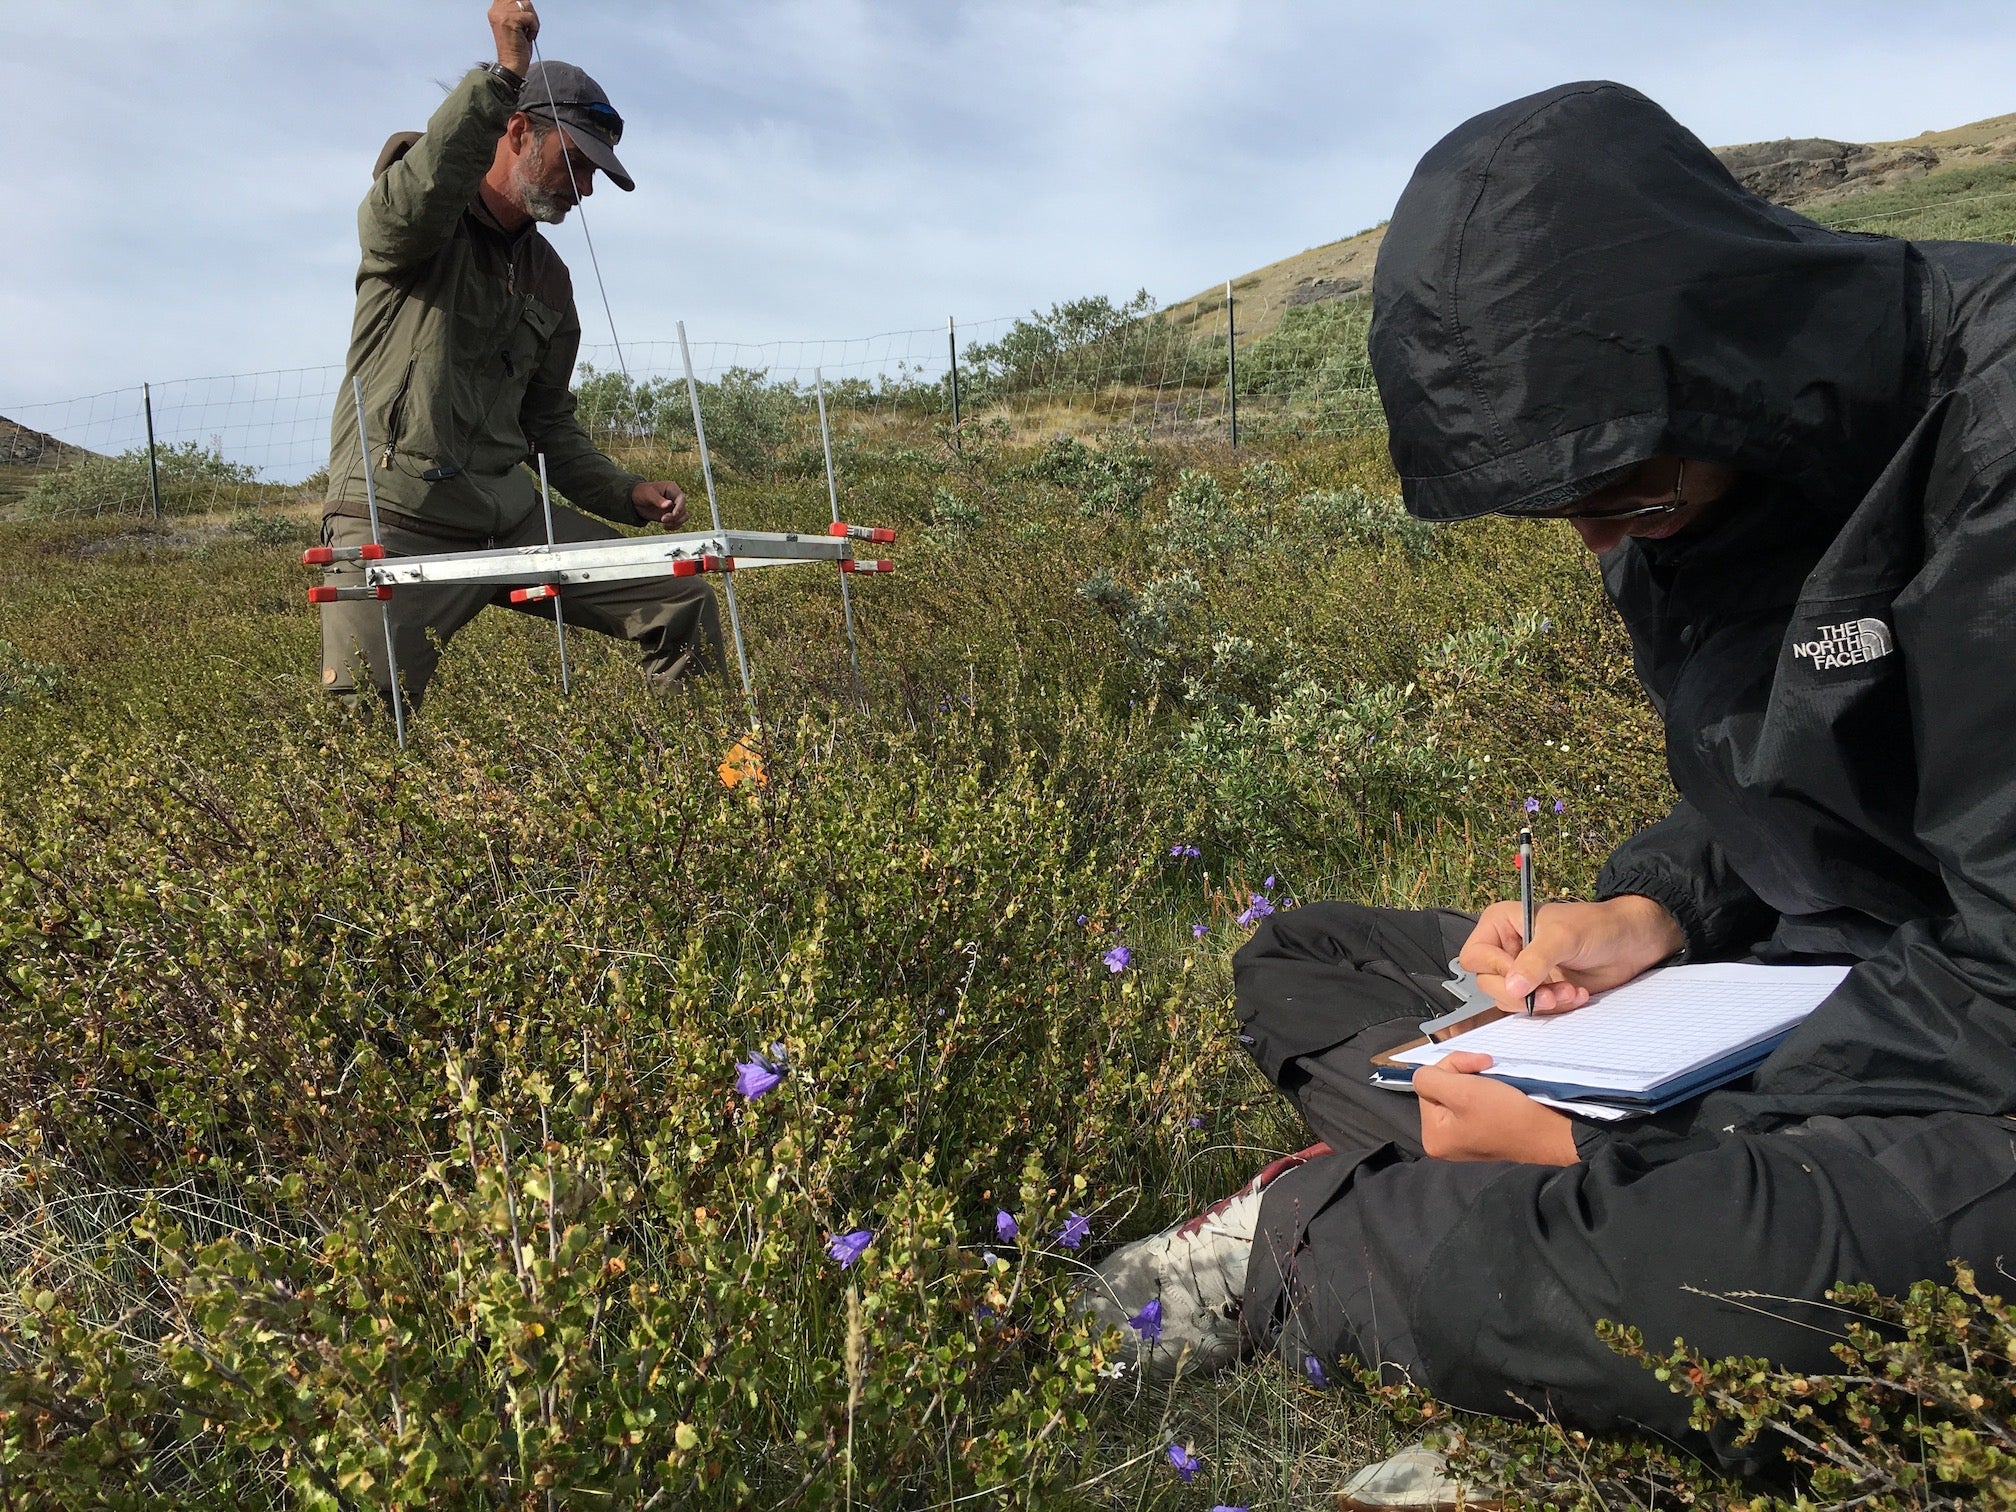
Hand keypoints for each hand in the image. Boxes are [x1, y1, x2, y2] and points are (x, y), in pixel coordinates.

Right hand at [488, 0, 538, 75]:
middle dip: (529, 12)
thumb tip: (526, 3)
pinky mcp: (510, 20)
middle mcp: (496, 9)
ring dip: (532, 21)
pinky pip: (530, 17)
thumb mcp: (514, 25)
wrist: (512, 64)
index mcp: (495, 10)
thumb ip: (516, 12)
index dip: (520, 3)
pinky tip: (527, 37)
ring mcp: (502, 14)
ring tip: (526, 33)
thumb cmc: (516, 48)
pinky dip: (533, 28)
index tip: (525, 17)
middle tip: (527, 28)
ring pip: (527, 5)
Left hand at [632, 479, 689, 528]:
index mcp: (672, 489)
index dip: (680, 507)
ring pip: (683, 517)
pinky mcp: (671, 515)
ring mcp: (674, 507)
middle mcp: (675, 498)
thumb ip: (659, 500)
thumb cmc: (641, 492)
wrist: (635, 500)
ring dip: (676, 522)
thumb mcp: (649, 494)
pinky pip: (678, 522)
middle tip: (663, 519)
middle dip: (675, 517)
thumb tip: (669, 504)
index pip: (681, 499)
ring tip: (664, 524)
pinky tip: (664, 526)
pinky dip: (674, 526)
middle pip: (683, 509)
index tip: (673, 514)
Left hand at [1415, 1052, 1577, 1163]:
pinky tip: (1498, 1087)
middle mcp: (1444, 1141)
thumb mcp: (1461, 1091)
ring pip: (1457, 1092)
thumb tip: (1423, 1075)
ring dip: (1474, 1078)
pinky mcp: (1482, 1132)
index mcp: (1433, 1137)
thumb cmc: (1506, 1113)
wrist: (1550, 1132)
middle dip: (1462, 1073)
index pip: (1427, 1084)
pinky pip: (1472, 1103)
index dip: (1451, 1068)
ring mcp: (1463, 1138)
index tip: (1479, 1064)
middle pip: (1441, 1089)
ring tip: (1494, 1077)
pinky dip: (1484, 1089)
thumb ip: (1431, 1079)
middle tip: (1487, 1065)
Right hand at [1458, 894, 1685, 1015]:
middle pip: (1489, 983)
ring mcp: (1523, 972)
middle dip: (1522, 992)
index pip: (1476, 955)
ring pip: (1511, 1000)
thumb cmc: (1596, 926)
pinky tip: (1575, 995)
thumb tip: (1512, 987)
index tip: (1521, 977)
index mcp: (1501, 925)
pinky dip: (1554, 1007)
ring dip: (1541, 1002)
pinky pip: (1533, 1009)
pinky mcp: (1540, 990)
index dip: (1496, 969)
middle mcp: (1506, 949)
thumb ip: (1534, 961)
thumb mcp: (1562, 937)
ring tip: (1569, 991)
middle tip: (1550, 992)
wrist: (1630, 943)